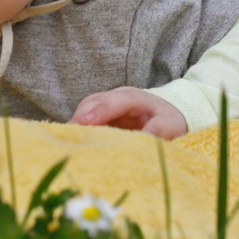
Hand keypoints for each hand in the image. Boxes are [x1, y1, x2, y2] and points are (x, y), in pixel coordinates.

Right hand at [69, 86, 187, 138]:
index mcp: (133, 97)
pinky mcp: (101, 115)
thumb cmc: (169, 118)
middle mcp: (116, 97)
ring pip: (85, 109)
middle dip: (80, 118)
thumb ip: (159, 130)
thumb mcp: (171, 124)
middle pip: (93, 103)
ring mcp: (106, 105)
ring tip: (67, 141)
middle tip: (69, 136)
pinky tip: (73, 141)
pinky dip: (79, 129)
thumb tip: (145, 139)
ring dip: (76, 124)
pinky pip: (86, 119)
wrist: (169, 113)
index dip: (99, 111)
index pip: (113, 101)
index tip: (86, 123)